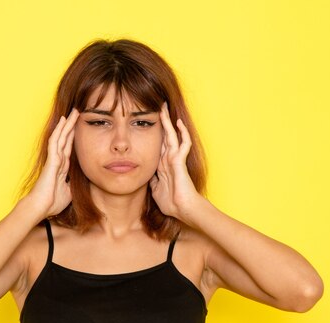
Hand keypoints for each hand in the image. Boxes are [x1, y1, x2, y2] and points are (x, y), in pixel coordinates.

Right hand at [27, 108, 78, 217]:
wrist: (41, 207)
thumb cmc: (52, 202)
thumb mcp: (69, 192)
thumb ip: (73, 184)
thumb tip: (81, 183)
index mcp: (63, 168)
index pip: (70, 148)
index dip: (75, 137)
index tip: (81, 127)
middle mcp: (58, 160)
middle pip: (66, 139)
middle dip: (72, 126)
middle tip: (78, 112)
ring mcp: (54, 159)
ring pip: (61, 137)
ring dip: (67, 124)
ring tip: (73, 112)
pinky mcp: (51, 160)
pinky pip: (55, 142)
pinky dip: (59, 131)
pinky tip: (63, 121)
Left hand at [149, 102, 201, 223]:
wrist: (182, 209)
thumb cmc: (171, 202)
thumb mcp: (155, 189)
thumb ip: (151, 180)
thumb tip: (146, 175)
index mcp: (162, 165)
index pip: (157, 145)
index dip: (153, 134)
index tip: (146, 123)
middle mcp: (168, 159)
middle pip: (163, 136)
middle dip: (160, 122)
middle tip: (157, 107)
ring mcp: (174, 159)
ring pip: (171, 135)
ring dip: (168, 122)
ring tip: (164, 107)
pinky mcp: (179, 161)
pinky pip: (182, 143)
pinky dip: (182, 132)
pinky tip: (178, 122)